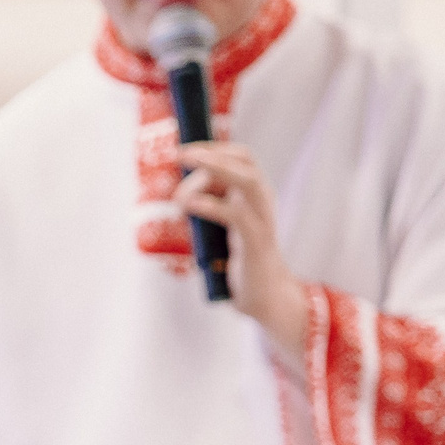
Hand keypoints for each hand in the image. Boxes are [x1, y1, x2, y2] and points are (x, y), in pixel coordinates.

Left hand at [173, 141, 308, 366]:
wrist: (264, 296)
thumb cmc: (238, 261)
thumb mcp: (220, 228)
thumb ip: (207, 207)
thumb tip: (180, 192)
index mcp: (254, 195)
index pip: (242, 157)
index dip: (215, 148)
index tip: (185, 148)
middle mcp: (262, 201)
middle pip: (245, 162)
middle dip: (212, 153)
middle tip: (180, 154)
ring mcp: (262, 219)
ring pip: (245, 181)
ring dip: (212, 173)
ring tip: (181, 183)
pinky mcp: (256, 242)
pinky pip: (235, 215)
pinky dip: (211, 205)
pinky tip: (188, 205)